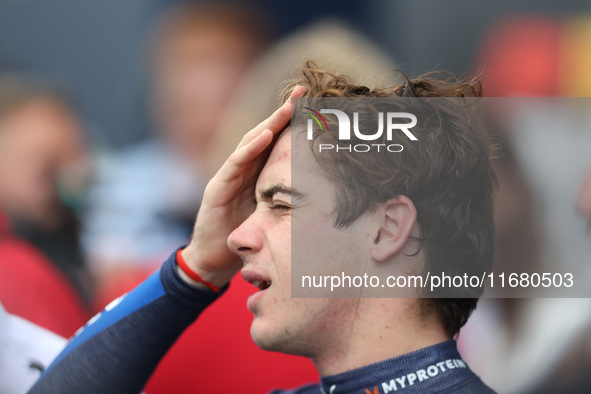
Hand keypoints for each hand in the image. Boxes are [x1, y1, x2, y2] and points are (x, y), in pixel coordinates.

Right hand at [181, 86, 304, 288]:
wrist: (215, 259)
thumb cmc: (245, 235)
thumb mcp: (272, 214)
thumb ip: (287, 199)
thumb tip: (322, 195)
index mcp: (257, 174)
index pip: (276, 143)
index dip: (292, 123)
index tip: (314, 104)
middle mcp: (243, 170)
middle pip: (264, 134)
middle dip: (283, 113)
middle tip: (302, 92)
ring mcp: (228, 176)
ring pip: (250, 143)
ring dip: (269, 124)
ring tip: (288, 108)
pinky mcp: (217, 188)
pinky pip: (235, 164)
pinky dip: (250, 148)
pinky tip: (264, 135)